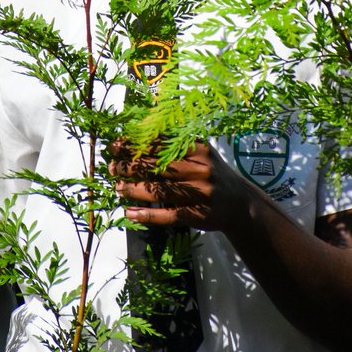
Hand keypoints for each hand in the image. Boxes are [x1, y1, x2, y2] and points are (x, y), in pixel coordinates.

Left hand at [109, 140, 244, 232]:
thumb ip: (177, 144)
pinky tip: (130, 213)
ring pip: (160, 191)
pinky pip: (167, 215)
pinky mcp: (197, 215)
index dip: (137, 144)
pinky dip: (147, 215)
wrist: (241, 203)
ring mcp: (199, 194)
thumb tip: (141, 135)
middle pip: (159, 167)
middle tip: (111, 166)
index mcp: (199, 149)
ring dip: (135, 189)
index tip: (117, 145)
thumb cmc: (213, 173)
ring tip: (117, 187)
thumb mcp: (201, 153)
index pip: (162, 144)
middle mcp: (200, 170)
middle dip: (131, 166)